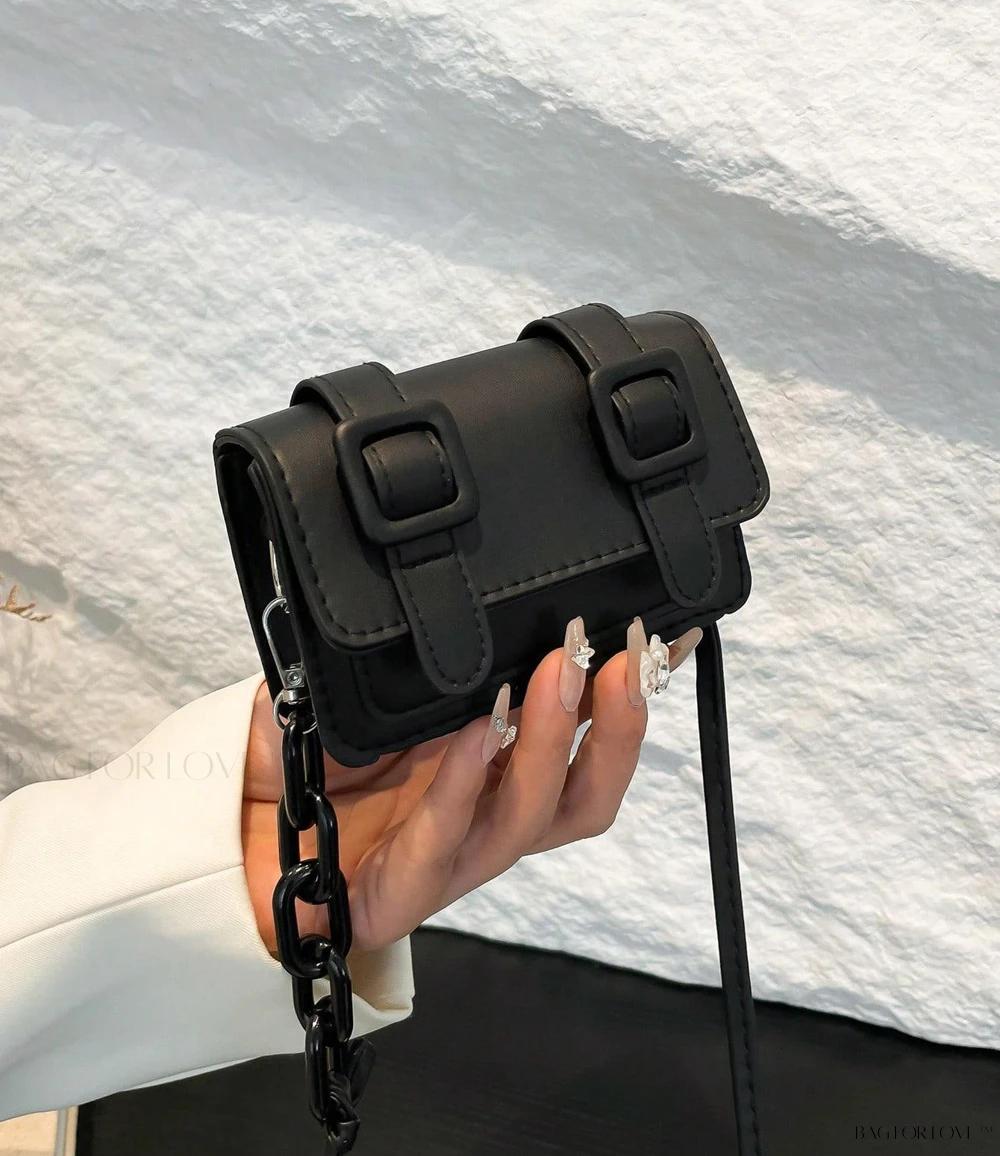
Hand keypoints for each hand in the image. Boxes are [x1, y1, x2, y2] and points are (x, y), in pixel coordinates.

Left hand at [241, 619, 701, 955]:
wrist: (222, 832)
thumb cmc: (305, 759)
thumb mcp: (376, 692)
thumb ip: (428, 658)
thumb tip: (480, 585)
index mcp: (493, 776)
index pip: (589, 747)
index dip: (636, 701)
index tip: (670, 633)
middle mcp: (484, 820)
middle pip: (585, 798)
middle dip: (619, 726)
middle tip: (625, 651)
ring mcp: (446, 861)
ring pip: (532, 819)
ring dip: (554, 741)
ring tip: (559, 670)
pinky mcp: (396, 895)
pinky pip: (442, 843)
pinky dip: (462, 784)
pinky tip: (471, 732)